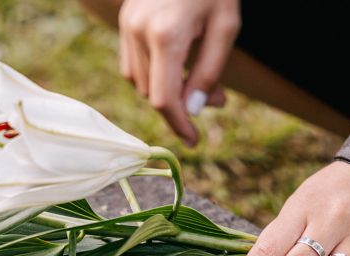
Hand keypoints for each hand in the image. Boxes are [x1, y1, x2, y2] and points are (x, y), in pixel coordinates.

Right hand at [118, 0, 239, 144]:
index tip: (194, 140)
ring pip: (140, 82)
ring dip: (167, 90)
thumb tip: (195, 110)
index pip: (165, 99)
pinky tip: (178, 64)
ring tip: (200, 79)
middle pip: (153, 93)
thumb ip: (211, 71)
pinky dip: (153, 74)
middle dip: (182, 105)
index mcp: (167, 34)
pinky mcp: (124, 20)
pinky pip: (132, 64)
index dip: (179, 125)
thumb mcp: (225, 27)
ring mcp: (126, 24)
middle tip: (218, 98)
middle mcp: (139, 31)